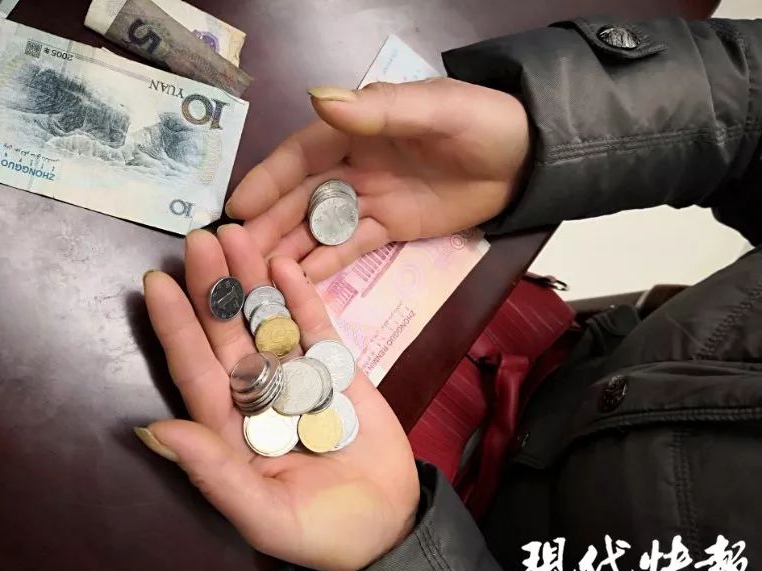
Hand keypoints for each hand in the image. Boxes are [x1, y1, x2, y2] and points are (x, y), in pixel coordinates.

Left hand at [139, 224, 418, 570]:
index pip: (196, 370)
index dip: (177, 328)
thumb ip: (213, 473)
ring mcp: (299, 379)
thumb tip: (153, 430)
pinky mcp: (338, 371)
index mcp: (231, 427)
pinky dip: (302, 297)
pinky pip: (316, 328)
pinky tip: (285, 265)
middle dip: (212, 288)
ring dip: (252, 280)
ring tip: (238, 235)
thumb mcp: (265, 514)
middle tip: (199, 240)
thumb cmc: (322, 531)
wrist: (388, 525)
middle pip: (229, 334)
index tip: (156, 282)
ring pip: (268, 322)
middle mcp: (258, 395)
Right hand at [226, 77, 530, 280]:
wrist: (525, 159)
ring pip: (319, 225)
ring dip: (288, 246)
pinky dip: (325, 262)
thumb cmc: (480, 122)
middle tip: (236, 253)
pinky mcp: (389, 228)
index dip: (269, 180)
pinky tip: (299, 280)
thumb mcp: (433, 109)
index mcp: (356, 129)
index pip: (302, 155)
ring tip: (257, 273)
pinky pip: (350, 246)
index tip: (238, 207)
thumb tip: (317, 98)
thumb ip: (378, 111)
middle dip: (268, 222)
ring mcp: (369, 199)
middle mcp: (353, 164)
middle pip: (301, 196)